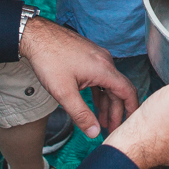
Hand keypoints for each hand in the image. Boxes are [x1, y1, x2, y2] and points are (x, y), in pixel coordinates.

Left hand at [20, 18, 139, 137]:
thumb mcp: (64, 93)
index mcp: (104, 69)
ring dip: (107, 102)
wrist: (36, 36)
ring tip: (102, 120)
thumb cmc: (49, 60)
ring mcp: (97, 56)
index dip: (131, 109)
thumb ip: (81, 114)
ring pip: (108, 83)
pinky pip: (100, 76)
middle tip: (110, 128)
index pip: (127, 91)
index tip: (130, 123)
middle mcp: (104, 61)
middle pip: (118, 89)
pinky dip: (100, 91)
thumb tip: (94, 132)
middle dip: (116, 110)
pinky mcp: (88, 55)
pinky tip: (95, 102)